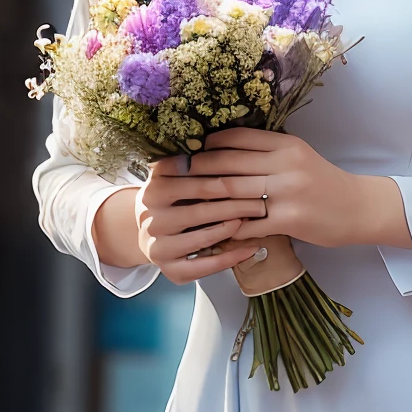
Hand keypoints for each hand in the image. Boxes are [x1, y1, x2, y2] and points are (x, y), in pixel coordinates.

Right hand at [132, 155, 267, 286]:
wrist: (148, 232)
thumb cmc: (174, 198)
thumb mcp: (175, 176)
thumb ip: (192, 162)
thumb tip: (220, 140)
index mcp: (154, 188)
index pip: (193, 179)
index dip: (224, 175)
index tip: (251, 171)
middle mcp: (150, 217)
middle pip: (200, 207)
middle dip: (236, 201)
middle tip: (263, 197)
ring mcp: (157, 246)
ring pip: (203, 237)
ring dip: (234, 227)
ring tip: (257, 218)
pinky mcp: (169, 270)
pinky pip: (204, 266)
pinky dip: (231, 257)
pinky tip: (251, 248)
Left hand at [171, 129, 405, 250]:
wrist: (359, 207)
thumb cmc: (323, 181)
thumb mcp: (298, 155)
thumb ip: (266, 150)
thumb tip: (223, 147)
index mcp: (286, 145)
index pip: (237, 138)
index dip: (208, 144)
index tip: (188, 150)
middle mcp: (286, 165)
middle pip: (229, 164)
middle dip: (197, 170)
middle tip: (175, 174)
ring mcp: (288, 193)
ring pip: (234, 193)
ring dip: (205, 198)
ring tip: (184, 201)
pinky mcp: (290, 220)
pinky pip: (250, 223)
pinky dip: (228, 227)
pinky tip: (211, 230)